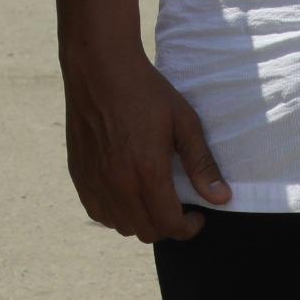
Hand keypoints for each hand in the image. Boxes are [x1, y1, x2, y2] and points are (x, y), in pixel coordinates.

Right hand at [60, 42, 230, 242]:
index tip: (197, 215)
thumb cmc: (144, 91)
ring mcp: (94, 180)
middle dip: (167, 226)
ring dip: (140, 220)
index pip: (169, 225)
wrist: (99, 68)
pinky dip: (114, 212)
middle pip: (146, 231)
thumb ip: (201, 164)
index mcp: (147, 172)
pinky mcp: (78, 173)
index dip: (188, 228)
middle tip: (177, 206)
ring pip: (120, 225)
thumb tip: (221, 198)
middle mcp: (118, 183)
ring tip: (151, 198)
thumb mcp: (183, 122)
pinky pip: (97, 211)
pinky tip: (125, 192)